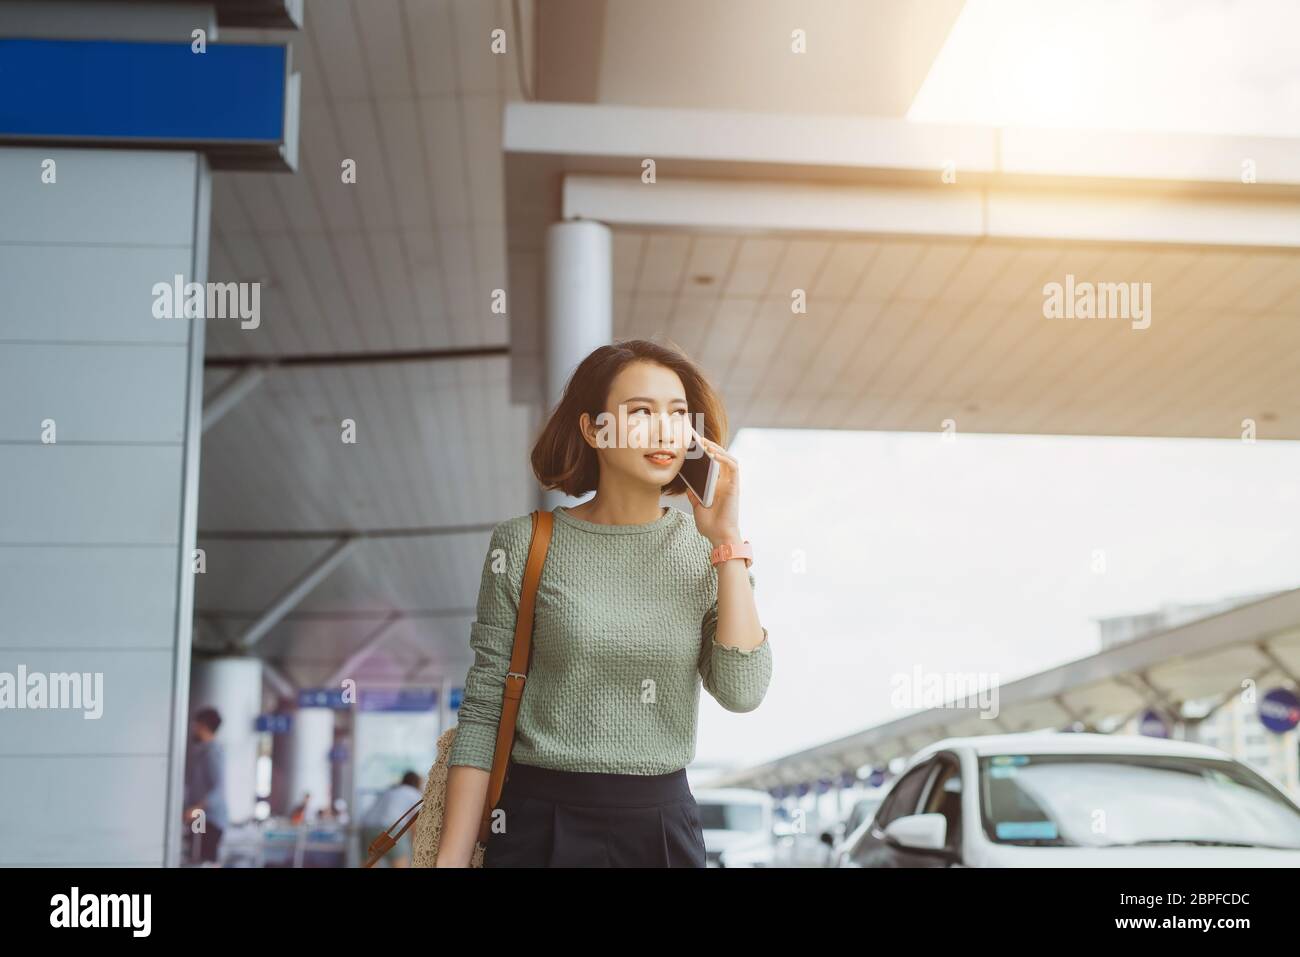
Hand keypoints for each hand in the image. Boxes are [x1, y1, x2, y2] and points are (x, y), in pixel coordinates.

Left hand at [684, 431, 741, 546]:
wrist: (718, 537)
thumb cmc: (710, 525)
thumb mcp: (697, 506)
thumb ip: (693, 494)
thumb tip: (687, 483)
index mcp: (717, 485)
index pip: (713, 464)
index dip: (706, 452)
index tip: (694, 443)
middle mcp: (725, 482)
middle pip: (721, 458)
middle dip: (710, 446)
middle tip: (697, 438)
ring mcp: (730, 484)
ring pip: (728, 459)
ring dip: (718, 449)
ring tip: (705, 444)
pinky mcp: (734, 486)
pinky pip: (733, 467)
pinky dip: (725, 458)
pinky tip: (714, 455)